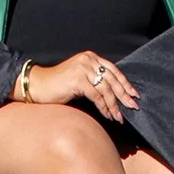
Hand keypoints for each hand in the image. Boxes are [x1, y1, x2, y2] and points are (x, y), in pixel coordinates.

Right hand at [23, 48, 138, 120]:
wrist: (39, 85)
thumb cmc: (58, 85)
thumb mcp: (80, 78)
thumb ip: (94, 80)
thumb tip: (113, 95)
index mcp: (90, 57)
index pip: (113, 70)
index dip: (125, 83)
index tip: (134, 94)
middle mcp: (88, 60)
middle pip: (112, 79)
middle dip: (124, 95)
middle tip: (133, 106)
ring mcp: (83, 69)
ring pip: (106, 89)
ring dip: (114, 105)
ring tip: (119, 117)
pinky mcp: (78, 80)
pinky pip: (96, 96)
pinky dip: (104, 107)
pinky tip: (107, 115)